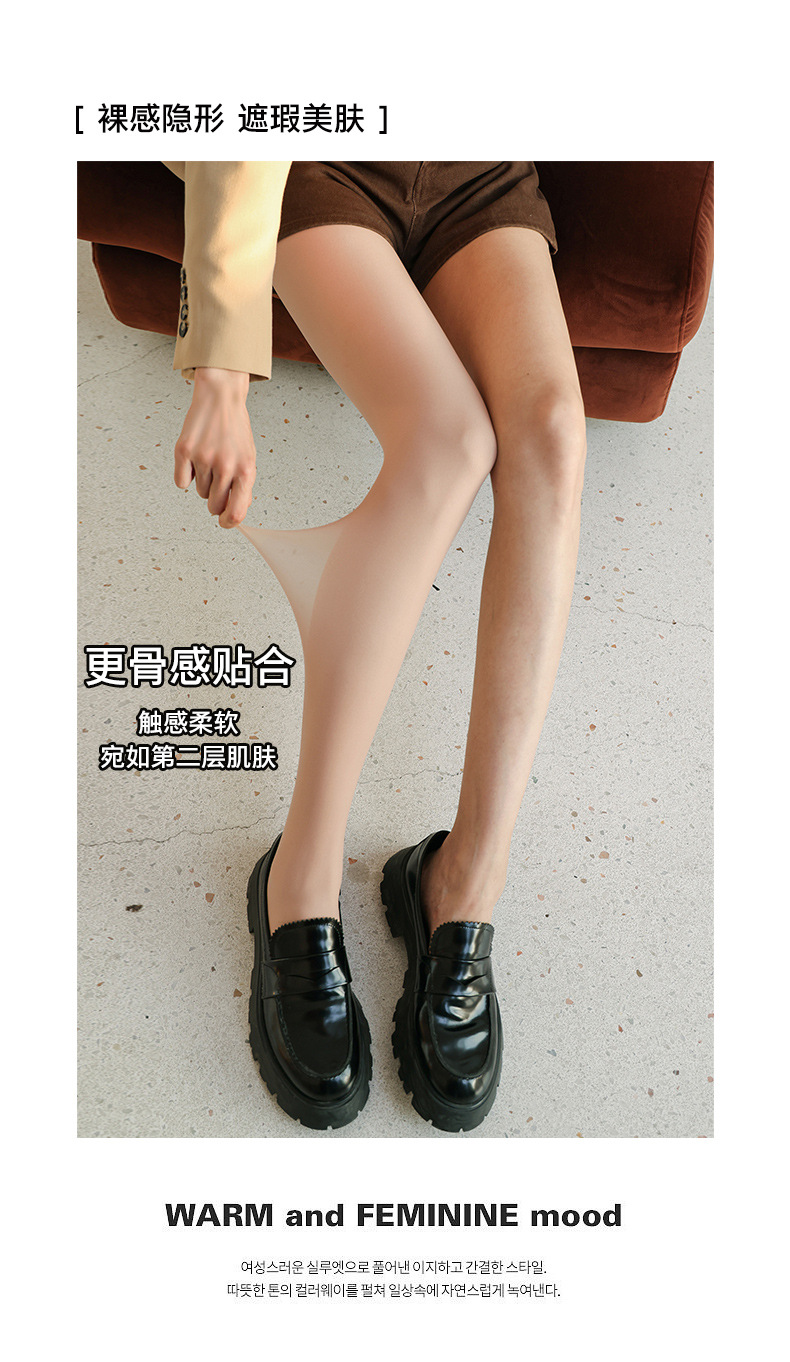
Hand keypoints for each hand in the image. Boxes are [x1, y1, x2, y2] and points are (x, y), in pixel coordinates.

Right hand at [174, 367, 255, 527]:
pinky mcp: (183, 451)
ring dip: (203, 481)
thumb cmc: (235, 429)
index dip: (228, 522)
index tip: (224, 522)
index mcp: (245, 470)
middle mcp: (225, 465)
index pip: (235, 512)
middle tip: (218, 479)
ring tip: (209, 459)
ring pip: (198, 492)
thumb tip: (235, 512)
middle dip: (214, 498)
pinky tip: (194, 459)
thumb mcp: (248, 457)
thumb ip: (244, 486)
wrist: (220, 398)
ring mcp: (203, 458)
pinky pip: (181, 482)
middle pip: (213, 505)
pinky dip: (185, 475)